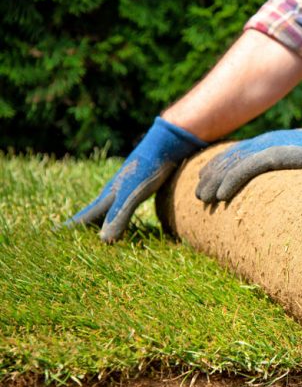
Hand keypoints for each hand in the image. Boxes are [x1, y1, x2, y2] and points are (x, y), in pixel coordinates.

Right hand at [65, 117, 207, 241]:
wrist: (163, 145)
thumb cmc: (146, 170)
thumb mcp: (132, 196)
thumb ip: (119, 216)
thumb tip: (103, 241)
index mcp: (107, 197)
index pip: (84, 217)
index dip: (70, 227)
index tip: (53, 235)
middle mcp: (112, 193)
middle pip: (92, 213)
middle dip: (80, 225)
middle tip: (65, 235)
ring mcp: (124, 188)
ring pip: (106, 208)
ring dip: (97, 220)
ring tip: (91, 229)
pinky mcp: (138, 186)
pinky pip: (121, 204)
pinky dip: (115, 213)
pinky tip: (119, 213)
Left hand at [195, 107, 301, 203]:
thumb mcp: (295, 160)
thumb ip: (280, 165)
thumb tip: (276, 181)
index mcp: (266, 144)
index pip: (235, 156)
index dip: (217, 168)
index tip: (205, 181)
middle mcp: (262, 144)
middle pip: (229, 161)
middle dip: (211, 177)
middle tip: (199, 195)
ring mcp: (267, 149)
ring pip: (233, 167)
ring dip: (216, 184)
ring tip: (204, 199)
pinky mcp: (273, 156)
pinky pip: (246, 171)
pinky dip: (231, 182)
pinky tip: (221, 195)